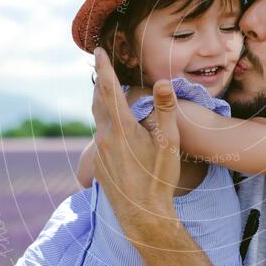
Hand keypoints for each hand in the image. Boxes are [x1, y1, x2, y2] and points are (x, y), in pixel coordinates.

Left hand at [90, 47, 181, 236]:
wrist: (143, 215)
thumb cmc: (159, 178)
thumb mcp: (169, 143)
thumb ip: (165, 110)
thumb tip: (162, 81)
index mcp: (121, 128)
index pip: (109, 89)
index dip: (104, 68)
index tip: (98, 50)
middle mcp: (105, 137)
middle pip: (98, 101)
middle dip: (99, 81)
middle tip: (99, 63)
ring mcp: (101, 152)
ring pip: (97, 118)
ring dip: (100, 100)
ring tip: (103, 89)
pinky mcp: (101, 164)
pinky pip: (100, 135)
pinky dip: (103, 120)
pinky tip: (111, 124)